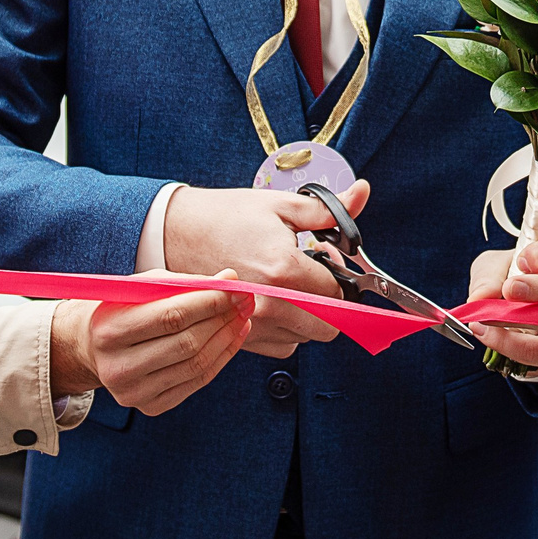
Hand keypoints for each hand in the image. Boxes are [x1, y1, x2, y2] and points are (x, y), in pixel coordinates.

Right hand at [50, 276, 254, 415]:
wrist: (91, 348)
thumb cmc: (123, 309)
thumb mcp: (143, 287)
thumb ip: (185, 283)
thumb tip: (230, 280)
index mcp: (110, 330)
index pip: (171, 316)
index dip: (209, 302)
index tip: (235, 289)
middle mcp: (118, 367)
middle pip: (186, 343)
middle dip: (222, 320)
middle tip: (244, 303)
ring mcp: (134, 392)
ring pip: (196, 365)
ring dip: (227, 339)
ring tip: (242, 318)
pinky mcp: (150, 406)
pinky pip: (197, 382)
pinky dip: (221, 358)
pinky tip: (231, 338)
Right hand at [163, 183, 371, 357]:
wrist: (175, 233)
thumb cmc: (225, 217)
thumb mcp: (280, 205)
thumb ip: (328, 209)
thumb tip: (362, 191)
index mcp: (283, 270)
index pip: (338, 294)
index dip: (340, 277)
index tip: (329, 262)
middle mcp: (269, 305)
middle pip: (328, 326)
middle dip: (330, 303)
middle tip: (314, 277)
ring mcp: (252, 325)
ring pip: (306, 338)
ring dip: (308, 317)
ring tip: (289, 287)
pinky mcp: (240, 336)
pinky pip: (282, 347)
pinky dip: (286, 330)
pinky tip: (275, 303)